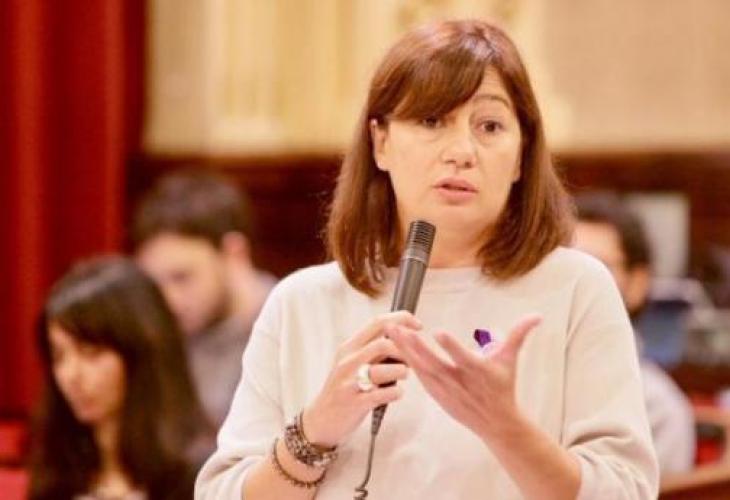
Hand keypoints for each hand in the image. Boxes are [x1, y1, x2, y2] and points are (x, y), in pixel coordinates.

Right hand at [302, 311, 419, 447]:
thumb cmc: (344, 388)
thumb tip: (401, 336)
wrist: (321, 418)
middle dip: (405, 350)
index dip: (401, 319)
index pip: (378, 323)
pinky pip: (382, 394)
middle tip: (414, 359)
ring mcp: (349, 382)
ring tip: (404, 376)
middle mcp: (348, 361)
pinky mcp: (354, 402)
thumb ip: (372, 348)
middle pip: (382, 344)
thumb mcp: (352, 362)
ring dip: (402, 371)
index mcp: (349, 347)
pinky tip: (397, 393)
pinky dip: (396, 392)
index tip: (418, 325)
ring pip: (383, 370)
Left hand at [388, 314, 541, 440]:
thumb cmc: (502, 386)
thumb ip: (519, 335)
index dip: (451, 346)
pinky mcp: (436, 394)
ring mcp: (445, 389)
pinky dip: (406, 363)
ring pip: (421, 369)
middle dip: (415, 347)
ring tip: (391, 332)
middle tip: (399, 329)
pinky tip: (394, 347)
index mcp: (477, 371)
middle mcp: (459, 381)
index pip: (463, 357)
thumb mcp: (510, 360)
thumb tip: (537, 315)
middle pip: (434, 363)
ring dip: (405, 350)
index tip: (438, 331)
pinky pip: (418, 377)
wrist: (495, 422)